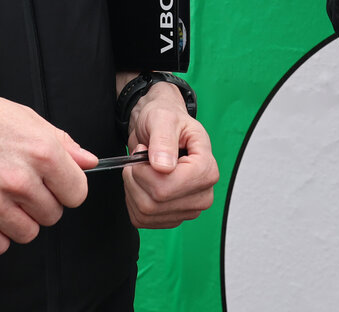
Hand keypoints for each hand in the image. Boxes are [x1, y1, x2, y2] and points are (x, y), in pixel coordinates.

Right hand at [0, 73, 97, 255]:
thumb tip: (89, 161)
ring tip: (1, 197)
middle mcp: (18, 180)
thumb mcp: (25, 117)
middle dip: (41, 202)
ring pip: (27, 233)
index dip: (66, 188)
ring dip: (19, 220)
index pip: (77, 194)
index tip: (53, 183)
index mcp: (41, 152)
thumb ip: (62, 143)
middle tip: (19, 185)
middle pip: (53, 215)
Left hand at [122, 83, 218, 227]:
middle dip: (136, 178)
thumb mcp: (164, 119)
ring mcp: (188, 209)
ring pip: (145, 212)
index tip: (144, 152)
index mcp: (206, 170)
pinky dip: (132, 200)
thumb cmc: (167, 121)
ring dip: (132, 188)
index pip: (167, 187)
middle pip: (155, 202)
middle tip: (139, 158)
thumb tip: (163, 166)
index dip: (145, 172)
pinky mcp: (172, 218)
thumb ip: (164, 140)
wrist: (161, 129)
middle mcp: (202, 194)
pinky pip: (141, 219)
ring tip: (141, 167)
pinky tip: (141, 182)